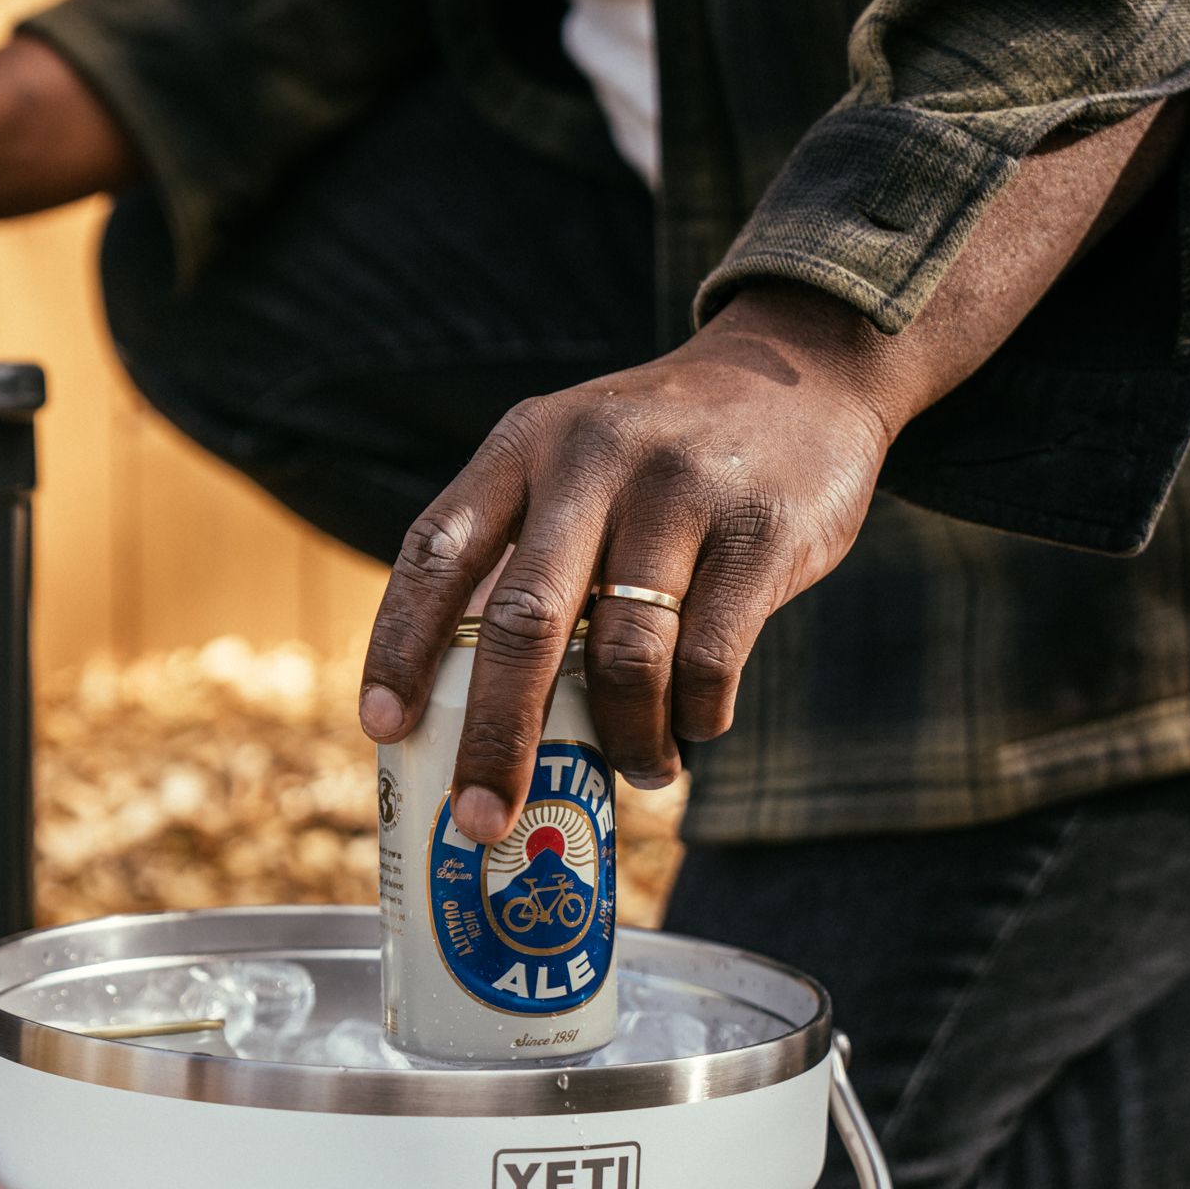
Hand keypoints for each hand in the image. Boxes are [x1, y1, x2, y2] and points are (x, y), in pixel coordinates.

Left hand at [358, 285, 904, 841]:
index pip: (437, 551)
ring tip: (637, 773)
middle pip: (526, 624)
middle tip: (483, 818)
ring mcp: (679, 492)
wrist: (806, 370)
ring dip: (625, 740)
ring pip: (625, 657)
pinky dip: (694, 716)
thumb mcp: (576, 457)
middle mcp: (593, 460)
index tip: (383, 728)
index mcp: (526, 444)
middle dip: (497, 739)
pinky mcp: (757, 533)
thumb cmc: (666, 451)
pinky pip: (709, 660)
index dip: (400, 646)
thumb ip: (526, 550)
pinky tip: (693, 727)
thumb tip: (470, 708)